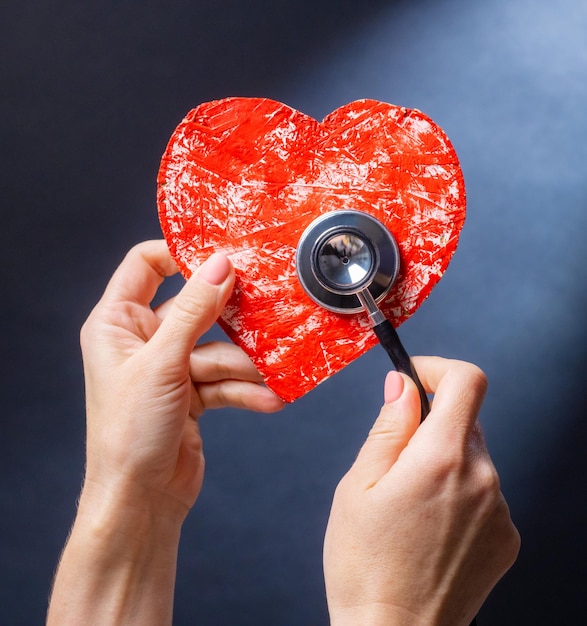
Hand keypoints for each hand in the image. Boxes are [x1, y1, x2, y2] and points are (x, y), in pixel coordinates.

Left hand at [47, 240, 282, 625]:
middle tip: (263, 309)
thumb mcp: (163, 364)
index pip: (146, 265)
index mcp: (117, 322)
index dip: (181, 255)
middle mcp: (142, 340)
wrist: (139, 502)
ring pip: (216, 350)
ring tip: (270, 374)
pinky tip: (269, 399)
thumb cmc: (130, 433)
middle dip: (228, 319)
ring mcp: (168, 368)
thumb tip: (220, 264)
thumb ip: (193, 311)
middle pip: (193, 309)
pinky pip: (223, 381)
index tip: (222, 255)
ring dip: (243, 366)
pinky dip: (244, 390)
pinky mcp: (190, 394)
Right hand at [323, 357, 519, 625]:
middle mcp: (483, 479)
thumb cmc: (364, 565)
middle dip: (431, 425)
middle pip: (465, 420)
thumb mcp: (359, 485)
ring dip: (444, 461)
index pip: (467, 381)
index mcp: (441, 459)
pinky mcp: (507, 536)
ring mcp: (500, 510)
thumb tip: (403, 385)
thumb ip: (389, 427)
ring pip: (473, 456)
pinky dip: (460, 493)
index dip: (440, 369)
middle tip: (396, 461)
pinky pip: (485, 491)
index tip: (417, 378)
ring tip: (410, 505)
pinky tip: (431, 527)